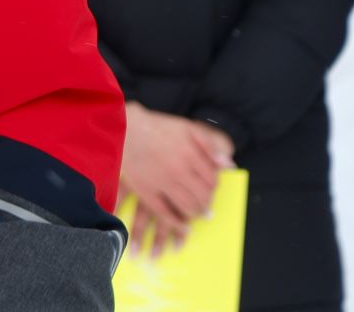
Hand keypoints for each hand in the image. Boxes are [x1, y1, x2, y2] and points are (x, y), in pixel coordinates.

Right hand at [118, 103, 234, 258]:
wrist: (124, 129)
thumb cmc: (156, 127)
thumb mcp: (186, 127)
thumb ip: (209, 145)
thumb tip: (228, 165)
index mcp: (190, 155)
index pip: (212, 181)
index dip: (215, 188)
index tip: (212, 190)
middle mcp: (178, 171)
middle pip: (202, 196)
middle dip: (207, 204)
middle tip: (207, 207)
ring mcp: (162, 183)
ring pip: (187, 207)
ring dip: (196, 214)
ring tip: (198, 214)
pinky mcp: (146, 191)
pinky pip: (165, 213)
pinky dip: (177, 223)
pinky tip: (184, 226)